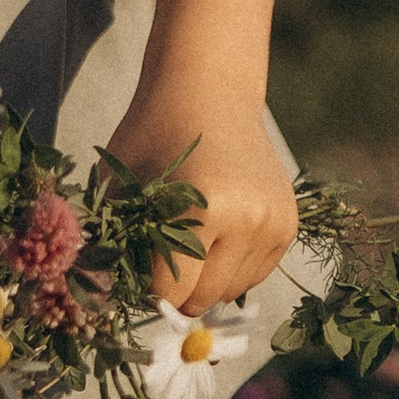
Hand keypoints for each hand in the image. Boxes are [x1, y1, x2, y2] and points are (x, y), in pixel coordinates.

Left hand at [106, 81, 299, 314]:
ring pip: (231, 292)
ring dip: (205, 283)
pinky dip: (231, 270)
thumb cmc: (152, 139)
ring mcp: (273, 223)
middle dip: (176, 292)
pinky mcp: (288, 225)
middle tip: (159, 266)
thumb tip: (110, 302)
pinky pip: (255, 275)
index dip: (146, 288)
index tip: (137, 275)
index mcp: (203, 207)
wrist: (208, 96)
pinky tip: (214, 239)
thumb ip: (115, 244)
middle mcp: (247, 219)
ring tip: (189, 243)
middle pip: (203, 297)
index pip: (170, 289)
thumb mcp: (119, 186)